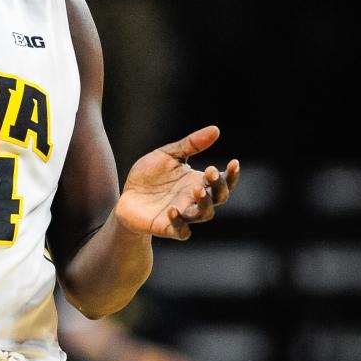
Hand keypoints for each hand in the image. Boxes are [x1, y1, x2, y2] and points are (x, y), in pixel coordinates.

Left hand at [115, 126, 238, 239]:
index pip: (223, 181)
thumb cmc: (150, 176)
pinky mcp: (168, 227)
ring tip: (198, 189)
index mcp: (199, 181)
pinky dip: (179, 222)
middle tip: (210, 172)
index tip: (233, 162)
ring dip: (204, 203)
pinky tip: (172, 209)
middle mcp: (195, 200)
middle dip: (219, 186)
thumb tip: (215, 129)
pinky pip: (181, 230)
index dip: (232, 174)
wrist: (126, 197)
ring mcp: (184, 214)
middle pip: (219, 197)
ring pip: (204, 214)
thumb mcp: (168, 155)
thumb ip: (191, 144)